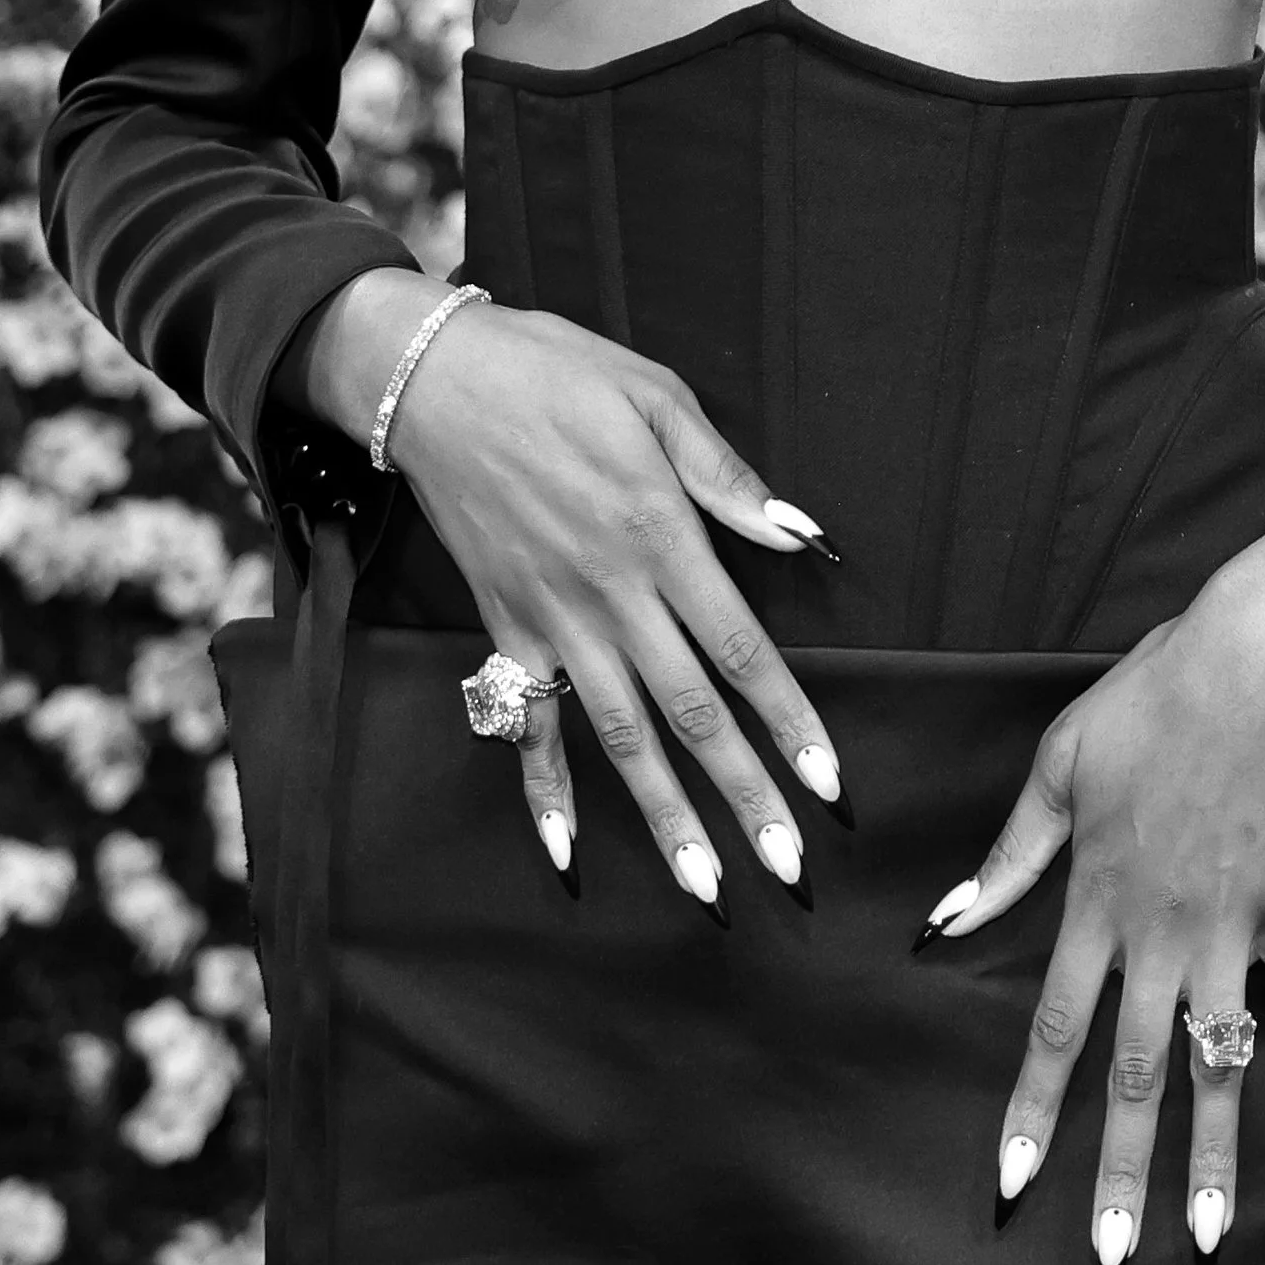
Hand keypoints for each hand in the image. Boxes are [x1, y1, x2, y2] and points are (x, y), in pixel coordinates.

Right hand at [299, 269, 842, 909]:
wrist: (436, 380)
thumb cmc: (557, 373)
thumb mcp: (655, 395)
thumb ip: (726, 476)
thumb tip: (802, 534)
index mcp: (660, 536)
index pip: (739, 649)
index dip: (788, 720)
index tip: (829, 784)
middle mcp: (611, 594)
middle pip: (690, 713)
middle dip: (743, 795)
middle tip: (791, 871)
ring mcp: (553, 620)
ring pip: (619, 737)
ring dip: (664, 817)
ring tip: (707, 890)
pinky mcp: (505, 627)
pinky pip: (526, 725)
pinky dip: (544, 794)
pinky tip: (567, 856)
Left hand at [929, 528, 1264, 1258]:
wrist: (1255, 656)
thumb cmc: (1151, 696)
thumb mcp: (1060, 762)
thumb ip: (1010, 854)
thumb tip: (947, 919)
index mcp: (1097, 897)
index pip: (1056, 1028)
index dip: (1034, 1108)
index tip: (1016, 1180)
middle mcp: (1161, 930)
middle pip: (1136, 1072)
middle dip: (1120, 1170)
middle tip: (1111, 1254)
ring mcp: (1233, 928)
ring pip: (1220, 1063)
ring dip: (1215, 1154)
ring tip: (1208, 1236)